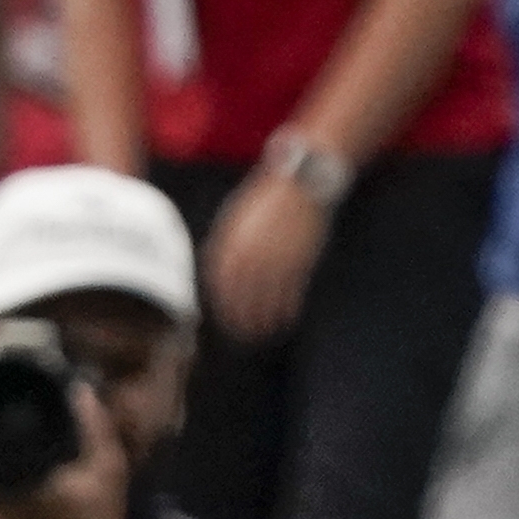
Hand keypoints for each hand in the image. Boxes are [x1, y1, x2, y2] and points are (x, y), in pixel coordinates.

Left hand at [207, 168, 331, 344]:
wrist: (299, 184)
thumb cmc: (264, 202)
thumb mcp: (235, 222)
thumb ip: (225, 248)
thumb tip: (218, 275)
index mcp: (231, 246)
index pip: (221, 286)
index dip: (223, 305)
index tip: (223, 318)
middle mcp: (252, 256)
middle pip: (242, 297)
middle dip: (240, 318)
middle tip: (240, 334)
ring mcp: (277, 259)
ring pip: (267, 299)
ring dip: (263, 320)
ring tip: (260, 334)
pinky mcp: (300, 260)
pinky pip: (291, 292)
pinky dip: (287, 309)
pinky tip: (285, 321)